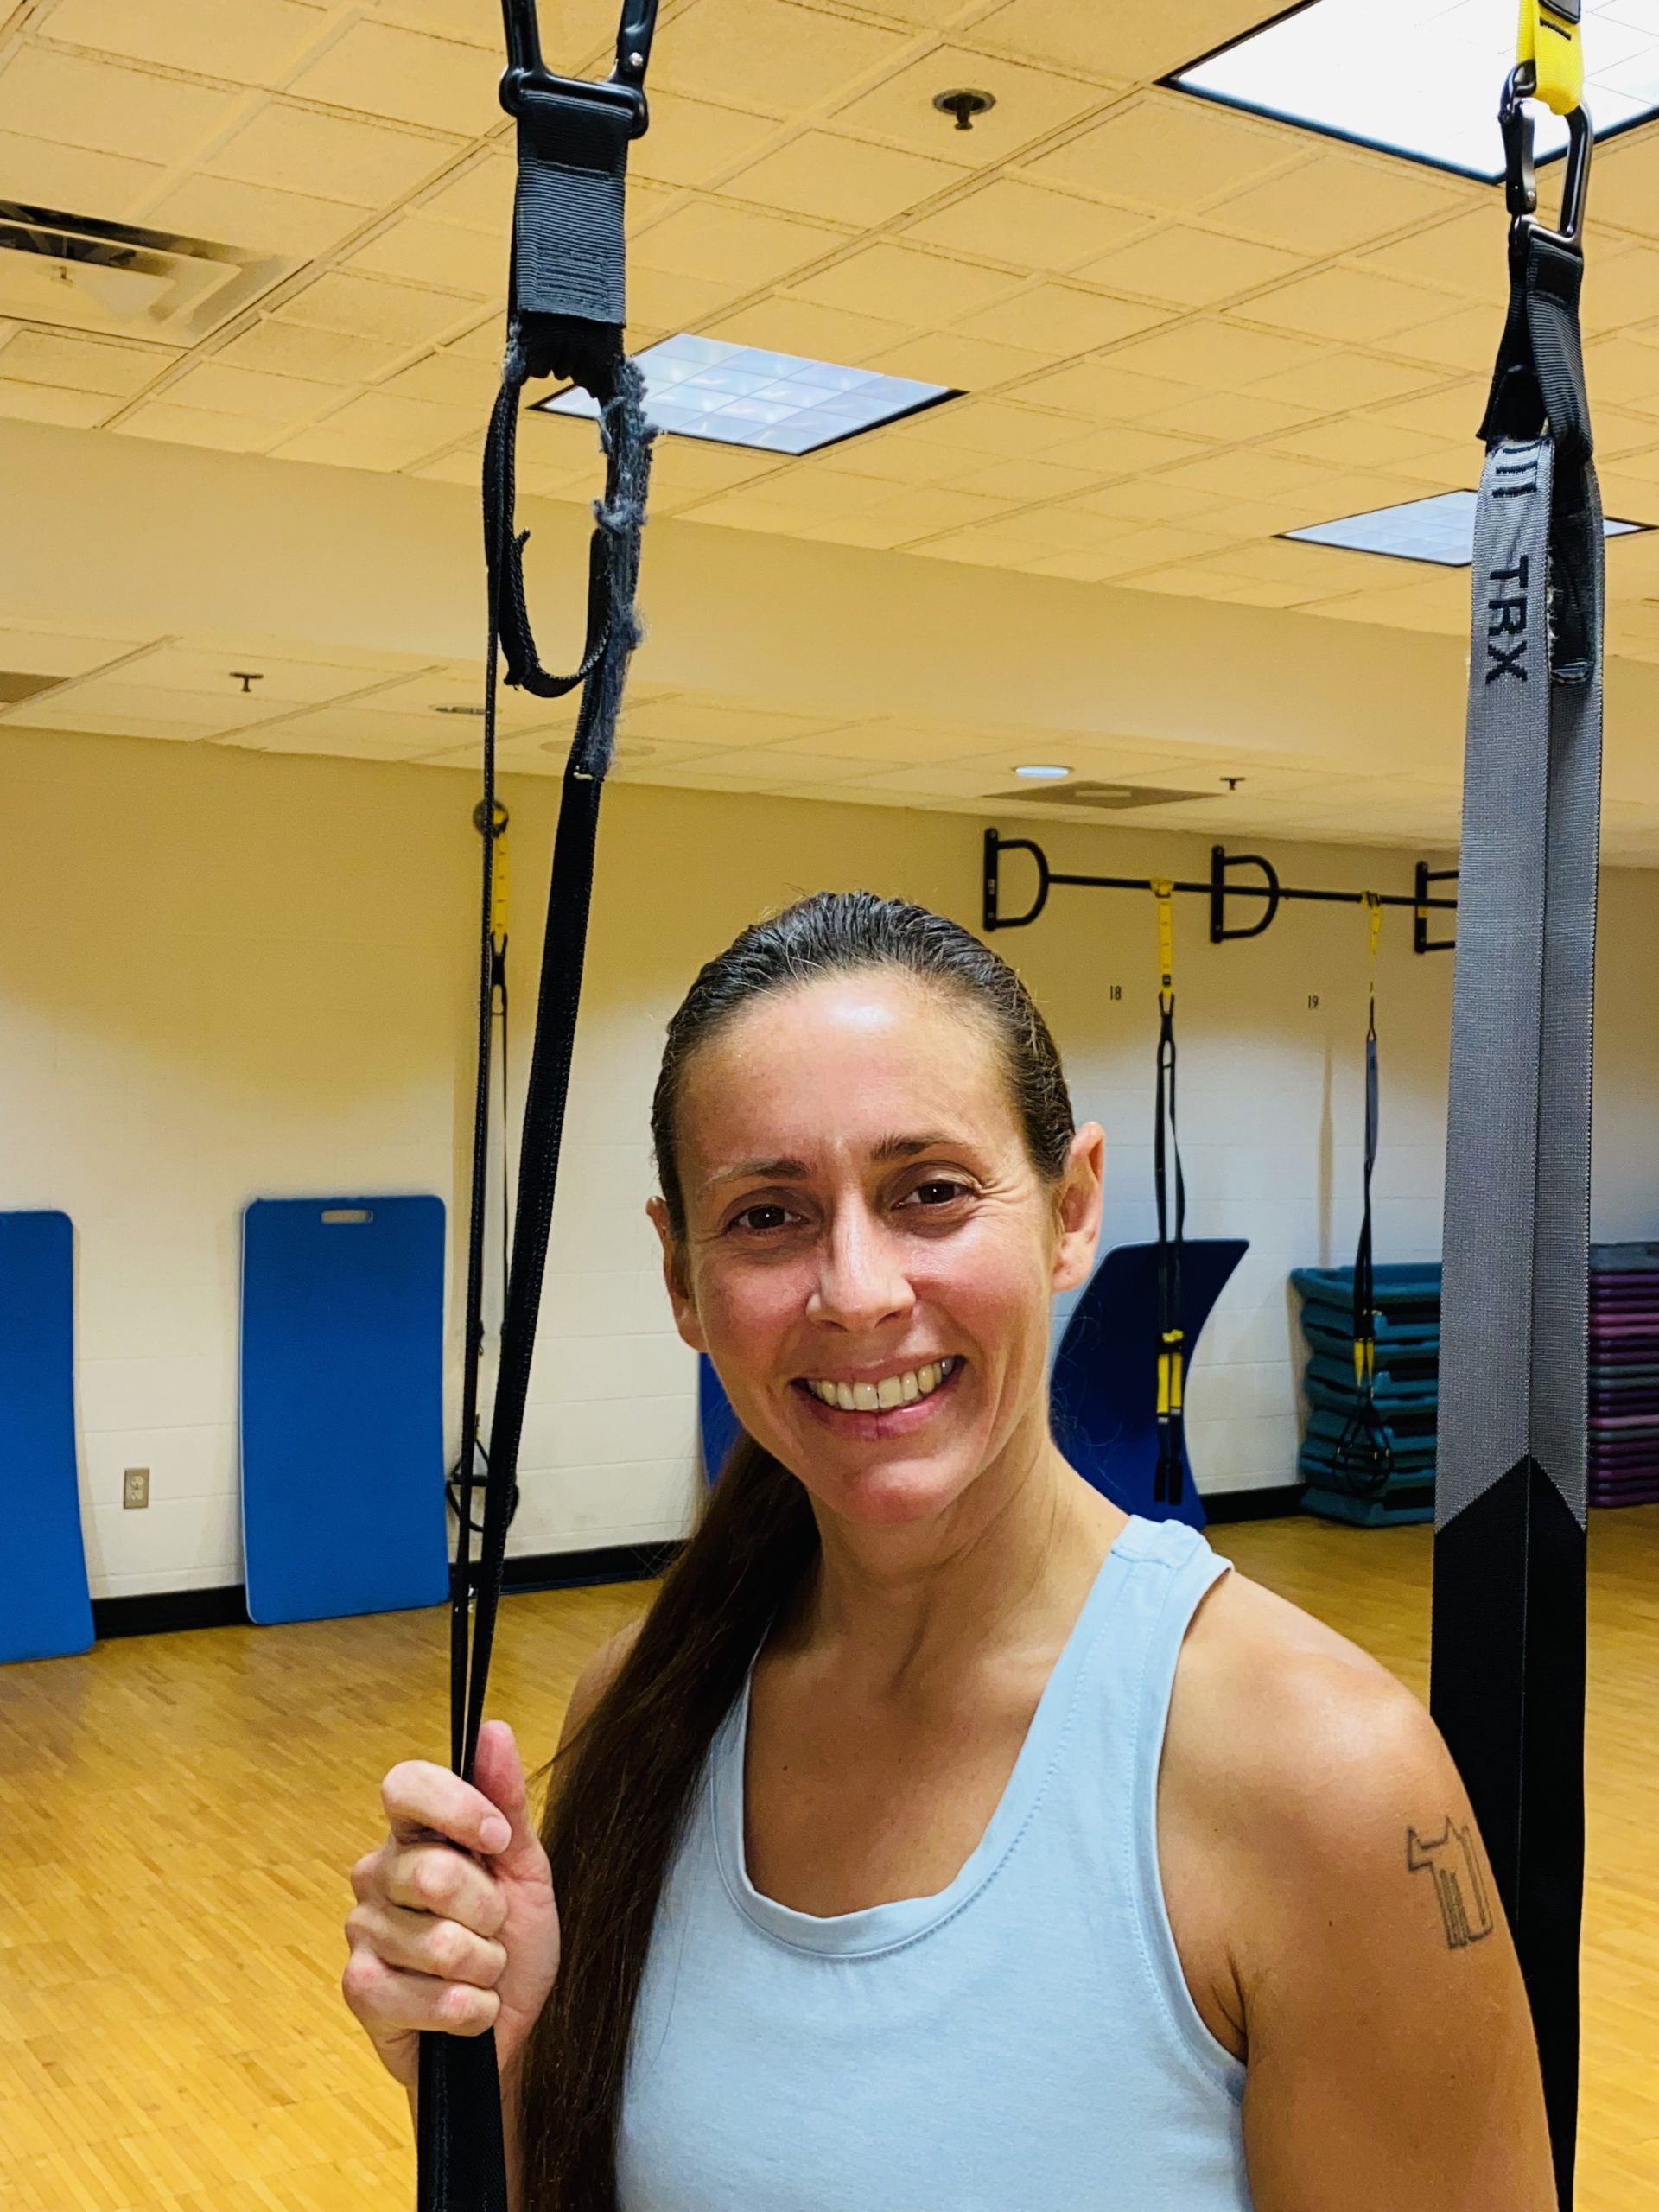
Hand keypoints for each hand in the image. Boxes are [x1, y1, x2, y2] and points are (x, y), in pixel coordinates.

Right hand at [342, 1720, 558, 2091]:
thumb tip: (493, 1730)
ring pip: (437, 1943)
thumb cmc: (516, 1944)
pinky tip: (466, 2011)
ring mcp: (363, 1933)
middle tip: (494, 1928)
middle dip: (488, 1911)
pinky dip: (467, 2008)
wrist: (510, 2031)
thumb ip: (507, 1802)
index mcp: (415, 1834)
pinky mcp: (360, 1991)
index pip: (404, 1786)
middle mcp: (377, 1875)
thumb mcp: (526, 1869)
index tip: (496, 1840)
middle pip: (432, 1873)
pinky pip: (424, 1996)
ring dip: (484, 1967)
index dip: (454, 1808)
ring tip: (482, 1972)